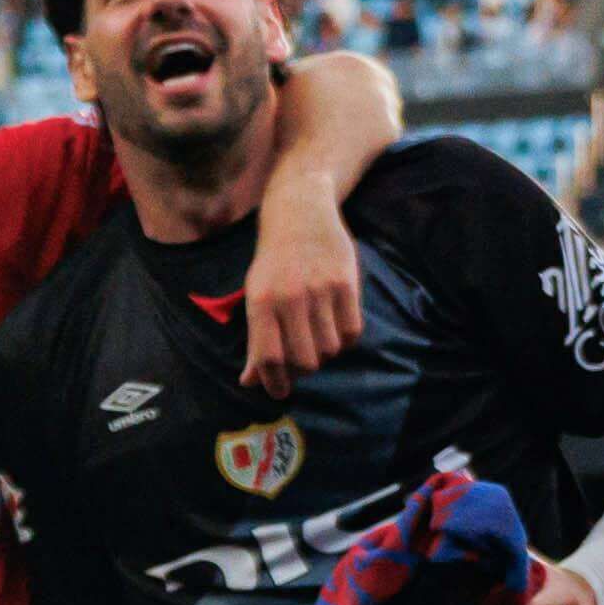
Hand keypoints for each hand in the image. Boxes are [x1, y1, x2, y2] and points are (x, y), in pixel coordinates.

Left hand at [237, 192, 366, 397]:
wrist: (301, 212)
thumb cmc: (274, 261)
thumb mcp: (255, 295)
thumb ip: (255, 339)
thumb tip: (251, 382)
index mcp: (261, 302)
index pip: (269, 357)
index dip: (275, 383)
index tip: (281, 392)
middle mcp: (290, 298)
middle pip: (303, 360)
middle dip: (303, 370)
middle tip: (302, 362)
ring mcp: (320, 290)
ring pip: (330, 349)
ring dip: (326, 353)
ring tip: (320, 339)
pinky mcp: (347, 282)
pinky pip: (352, 331)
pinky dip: (345, 340)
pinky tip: (337, 329)